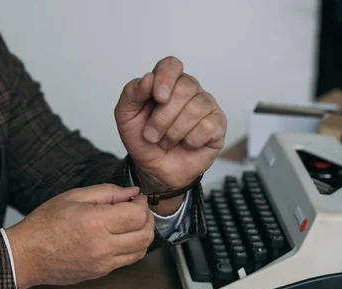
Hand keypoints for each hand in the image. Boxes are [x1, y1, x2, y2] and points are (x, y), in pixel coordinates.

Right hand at [5, 184, 154, 288]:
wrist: (26, 256)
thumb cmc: (43, 225)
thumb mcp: (72, 197)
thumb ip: (106, 192)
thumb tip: (131, 192)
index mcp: (96, 222)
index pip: (138, 215)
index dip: (142, 204)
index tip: (136, 199)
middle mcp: (103, 246)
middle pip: (145, 235)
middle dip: (147, 219)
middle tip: (137, 210)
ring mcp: (103, 263)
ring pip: (141, 251)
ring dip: (142, 236)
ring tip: (129, 225)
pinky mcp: (100, 273)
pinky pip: (126, 261)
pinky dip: (130, 248)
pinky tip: (118, 237)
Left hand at [115, 56, 226, 192]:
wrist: (154, 168)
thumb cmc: (143, 139)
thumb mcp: (126, 117)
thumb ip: (131, 93)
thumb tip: (148, 78)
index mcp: (166, 83)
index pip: (171, 65)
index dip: (166, 78)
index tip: (159, 97)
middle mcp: (188, 90)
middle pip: (184, 88)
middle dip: (163, 117)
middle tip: (151, 134)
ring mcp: (205, 105)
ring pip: (196, 108)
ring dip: (174, 132)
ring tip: (166, 141)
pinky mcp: (217, 124)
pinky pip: (208, 126)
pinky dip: (190, 140)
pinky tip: (186, 144)